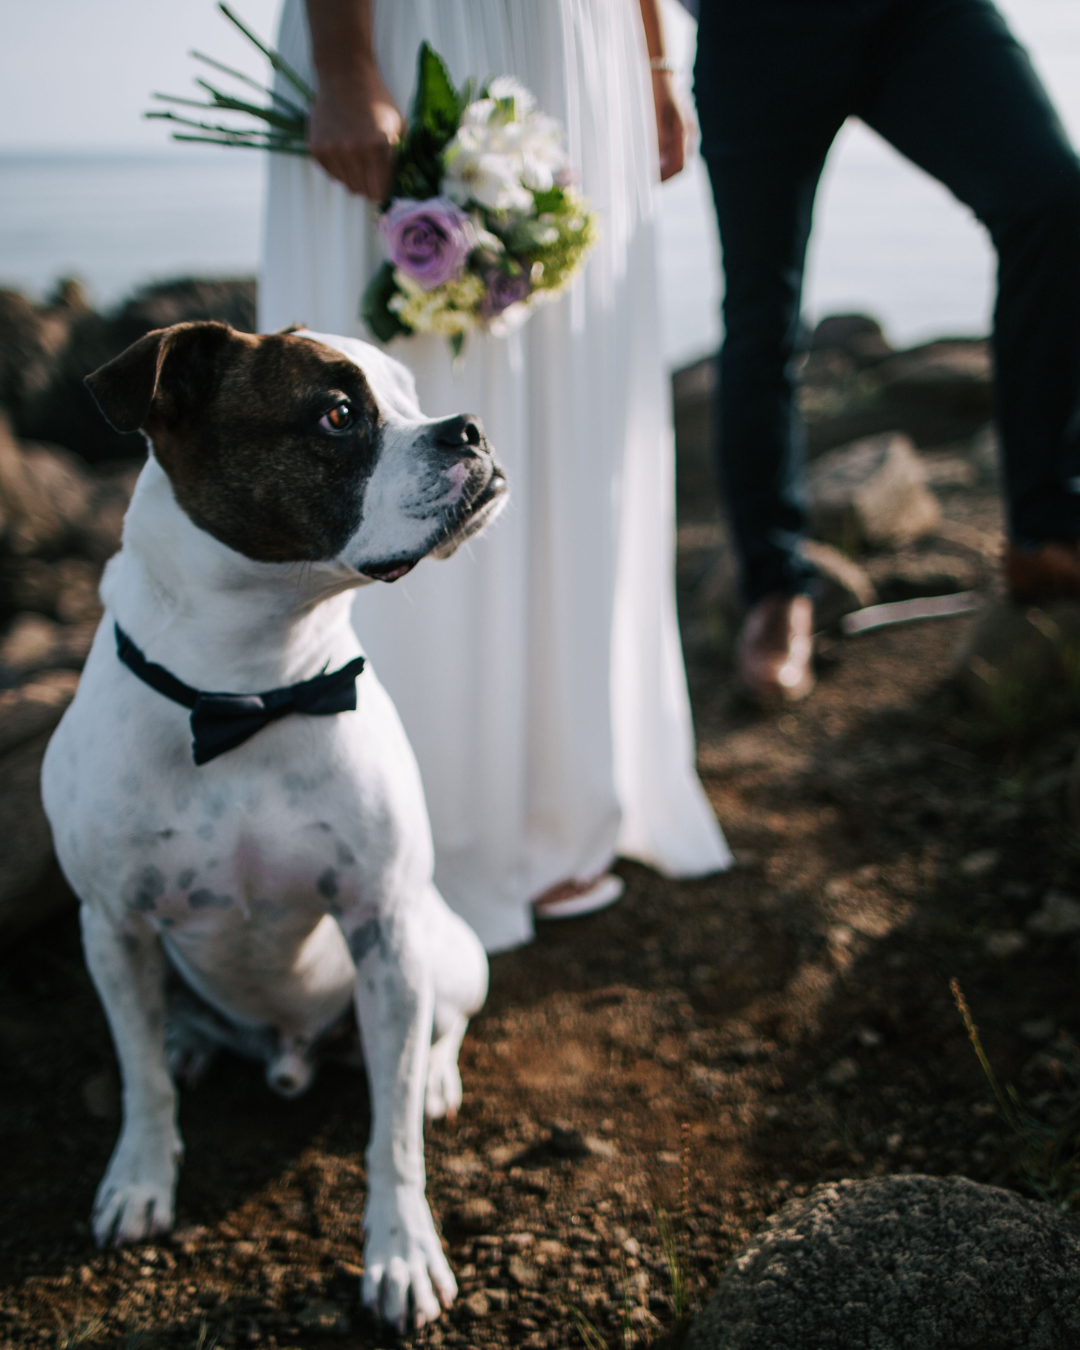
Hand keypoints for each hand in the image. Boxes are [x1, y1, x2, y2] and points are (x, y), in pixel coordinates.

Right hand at [308, 61, 402, 199]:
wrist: (344, 75)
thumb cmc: (377, 101)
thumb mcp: (399, 126)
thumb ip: (399, 157)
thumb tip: (400, 186)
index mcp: (376, 148)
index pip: (379, 193)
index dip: (384, 190)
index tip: (385, 183)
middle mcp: (352, 152)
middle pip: (362, 192)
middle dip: (369, 184)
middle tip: (372, 169)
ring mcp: (331, 150)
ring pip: (346, 184)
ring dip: (354, 176)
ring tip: (358, 154)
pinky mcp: (316, 148)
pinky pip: (332, 173)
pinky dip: (339, 167)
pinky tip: (344, 147)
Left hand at [651, 70, 685, 181]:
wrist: (660, 72)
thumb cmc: (657, 91)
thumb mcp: (655, 114)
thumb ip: (659, 138)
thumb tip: (659, 164)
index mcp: (684, 133)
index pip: (678, 168)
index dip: (663, 180)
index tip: (648, 185)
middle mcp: (688, 135)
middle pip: (677, 166)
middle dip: (662, 176)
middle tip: (642, 182)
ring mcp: (685, 132)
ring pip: (675, 158)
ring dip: (661, 168)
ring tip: (643, 171)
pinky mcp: (679, 128)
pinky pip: (673, 149)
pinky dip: (661, 157)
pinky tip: (648, 157)